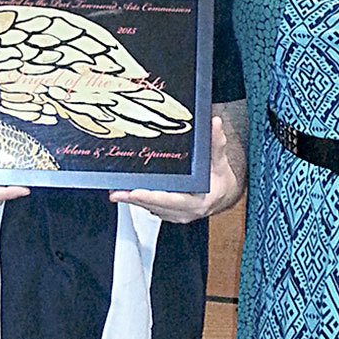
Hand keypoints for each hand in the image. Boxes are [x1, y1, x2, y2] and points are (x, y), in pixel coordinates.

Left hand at [109, 115, 241, 223]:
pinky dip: (138, 199)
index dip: (152, 197)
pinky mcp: (167, 213)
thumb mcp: (219, 161)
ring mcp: (174, 215)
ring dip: (132, 200)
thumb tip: (214, 123)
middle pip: (155, 205)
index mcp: (198, 202)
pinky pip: (149, 207)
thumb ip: (216, 142)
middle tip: (116, 191)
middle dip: (133, 198)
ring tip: (115, 190)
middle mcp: (184, 212)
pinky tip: (125, 190)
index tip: (136, 192)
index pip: (172, 200)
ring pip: (149, 208)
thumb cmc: (220, 180)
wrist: (222, 195)